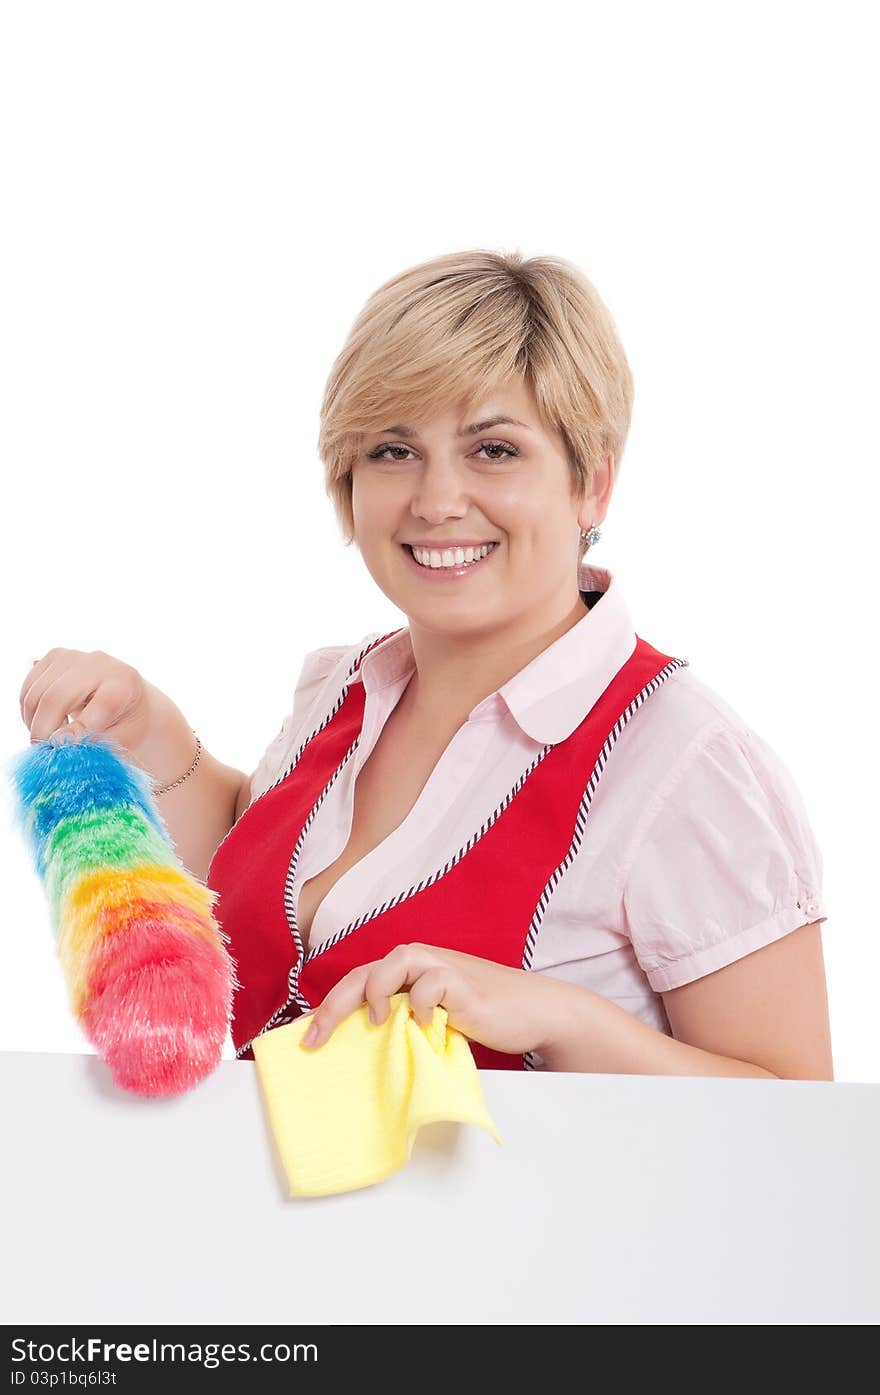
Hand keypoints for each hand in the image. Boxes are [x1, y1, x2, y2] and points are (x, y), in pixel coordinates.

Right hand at [20, 648, 150, 749]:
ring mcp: (74, 656)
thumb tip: (59, 741)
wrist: (129, 700)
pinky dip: (29, 713)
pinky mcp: (53, 657)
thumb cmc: (128, 726)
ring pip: (35, 695)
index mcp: (125, 683)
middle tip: (46, 753)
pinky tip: (48, 723)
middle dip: (44, 731)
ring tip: (50, 739)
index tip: (63, 751)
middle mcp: (99, 663)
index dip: (78, 732)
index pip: (100, 704)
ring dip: (33, 724)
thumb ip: (96, 744)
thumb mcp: (123, 741)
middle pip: (56, 697)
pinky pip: (27, 690)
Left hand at [300, 942, 581, 1057]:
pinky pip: (432, 983)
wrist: (531, 1010)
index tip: (305, 1041)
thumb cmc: (481, 1015)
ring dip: (377, 991)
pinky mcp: (462, 982)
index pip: (357, 982)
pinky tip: (426, 1024)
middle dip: (334, 1005)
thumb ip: (404, 1020)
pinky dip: (422, 1002)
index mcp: (407, 970)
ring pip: (396, 961)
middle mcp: (419, 961)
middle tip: (314, 1039)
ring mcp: (441, 967)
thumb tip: (363, 1049)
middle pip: (365, 972)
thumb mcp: (432, 1018)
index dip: (328, 1008)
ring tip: (376, 1021)